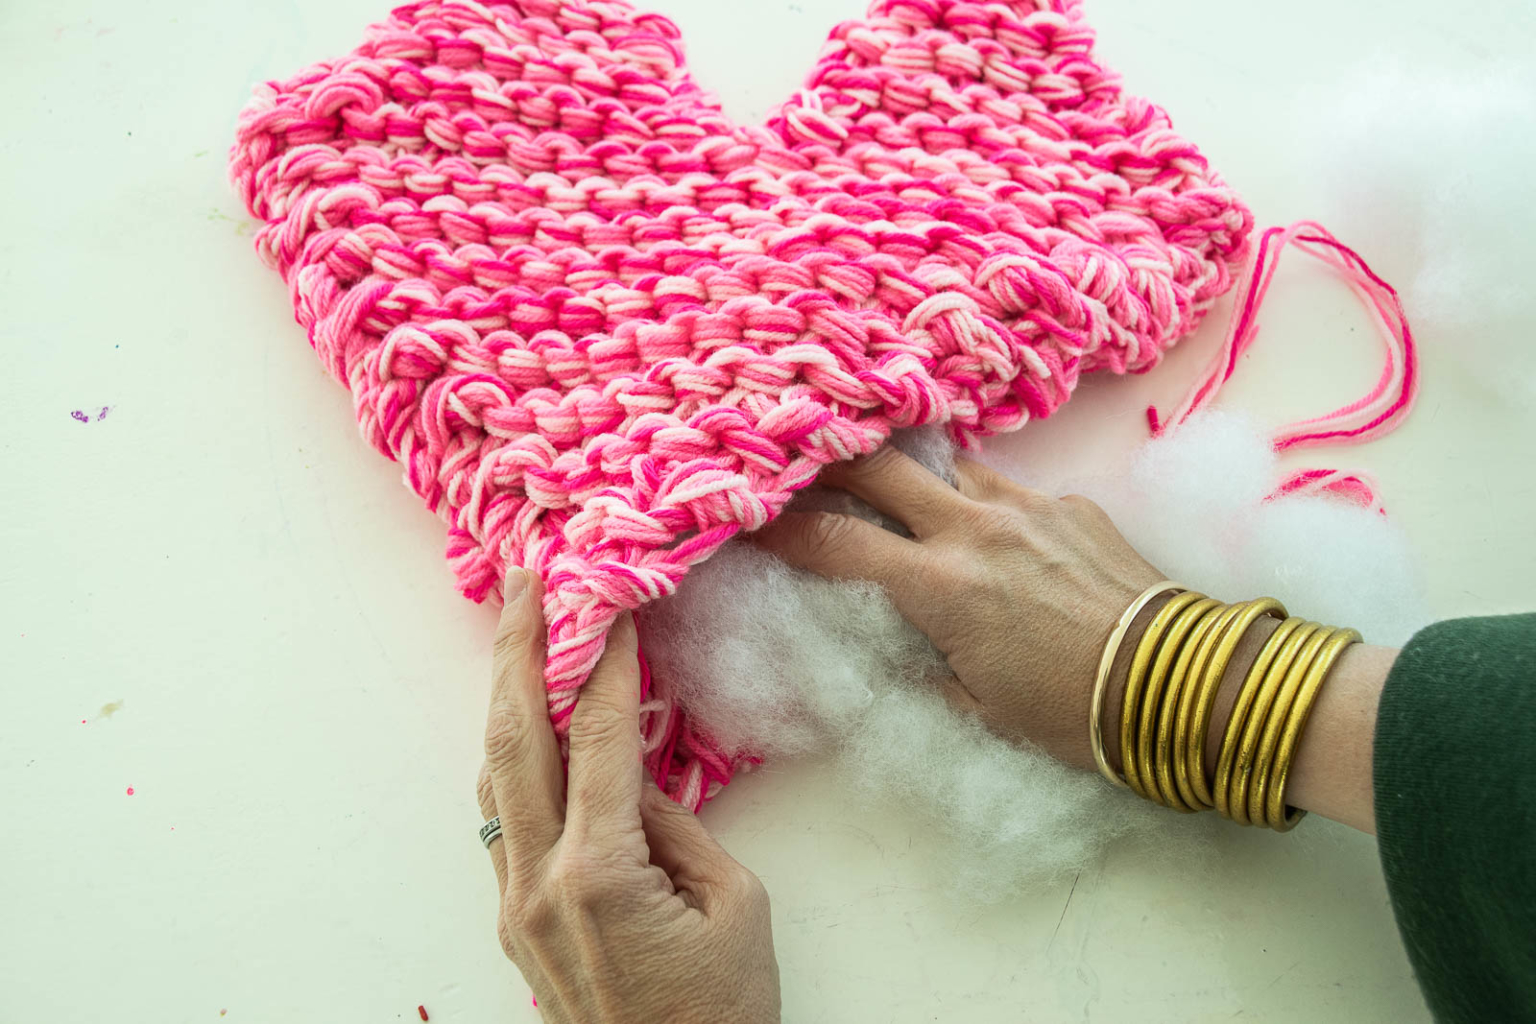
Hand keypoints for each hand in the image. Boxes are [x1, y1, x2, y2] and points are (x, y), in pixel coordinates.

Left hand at [476, 569, 780, 1022]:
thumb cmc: (721, 1012)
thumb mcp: (734, 903)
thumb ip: (678, 827)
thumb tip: (635, 779)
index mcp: (601, 872)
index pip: (597, 736)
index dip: (605, 661)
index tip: (612, 603)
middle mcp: (540, 882)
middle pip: (514, 739)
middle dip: (516, 649)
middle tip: (524, 581)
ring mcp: (516, 903)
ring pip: (495, 776)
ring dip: (504, 698)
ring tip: (515, 633)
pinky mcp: (516, 920)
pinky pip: (503, 818)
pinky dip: (512, 757)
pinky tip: (526, 725)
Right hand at [757, 447, 1163, 770]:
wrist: (1177, 685)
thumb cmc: (1071, 714)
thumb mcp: (977, 708)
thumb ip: (925, 663)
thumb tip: (902, 644)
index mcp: (940, 587)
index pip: (834, 542)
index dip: (783, 529)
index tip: (754, 519)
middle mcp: (974, 529)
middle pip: (878, 468)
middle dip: (833, 463)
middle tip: (807, 465)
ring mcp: (1026, 507)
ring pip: (946, 466)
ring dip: (914, 477)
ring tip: (899, 488)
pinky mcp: (1070, 505)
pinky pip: (1008, 490)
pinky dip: (985, 504)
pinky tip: (995, 532)